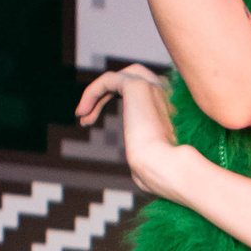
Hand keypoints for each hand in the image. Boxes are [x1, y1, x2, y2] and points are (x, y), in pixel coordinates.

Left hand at [77, 64, 190, 202]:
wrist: (164, 166)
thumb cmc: (159, 172)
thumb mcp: (152, 161)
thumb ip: (148, 158)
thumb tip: (139, 174)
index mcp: (170, 106)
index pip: (140, 92)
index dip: (114, 102)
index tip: (92, 121)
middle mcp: (164, 91)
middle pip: (130, 78)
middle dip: (105, 94)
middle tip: (86, 116)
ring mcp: (152, 85)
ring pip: (118, 77)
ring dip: (96, 92)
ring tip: (81, 114)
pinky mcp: (137, 85)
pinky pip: (107, 80)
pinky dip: (91, 92)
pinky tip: (82, 113)